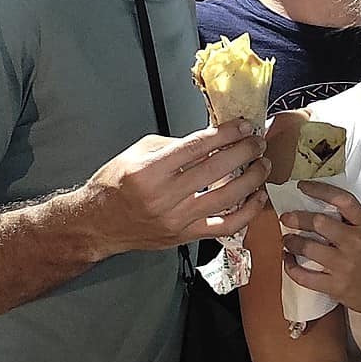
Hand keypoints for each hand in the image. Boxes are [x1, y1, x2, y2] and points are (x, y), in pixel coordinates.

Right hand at [82, 118, 268, 254]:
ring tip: (262, 165)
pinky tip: (257, 197)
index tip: (244, 126)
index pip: (197, 146)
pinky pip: (225, 226)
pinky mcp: (184, 235)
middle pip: (215, 169)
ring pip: (226, 198)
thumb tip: (212, 138)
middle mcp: (163, 196)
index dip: (226, 134)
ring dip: (251, 180)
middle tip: (258, 142)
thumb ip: (174, 145)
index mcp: (149, 170)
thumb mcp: (137, 153)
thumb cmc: (115, 185)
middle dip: (244, 152)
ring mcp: (176, 219)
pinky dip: (247, 212)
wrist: (98, 223)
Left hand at [280, 182, 360, 317]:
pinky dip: (291, 267)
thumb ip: (350, 222)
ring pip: (308, 247)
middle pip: (319, 222)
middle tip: (286, 218)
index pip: (342, 200)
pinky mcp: (336, 286)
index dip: (320, 190)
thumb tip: (319, 210)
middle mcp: (355, 243)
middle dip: (297, 218)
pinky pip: (305, 276)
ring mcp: (345, 265)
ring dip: (291, 242)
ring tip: (287, 240)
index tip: (303, 186)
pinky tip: (288, 260)